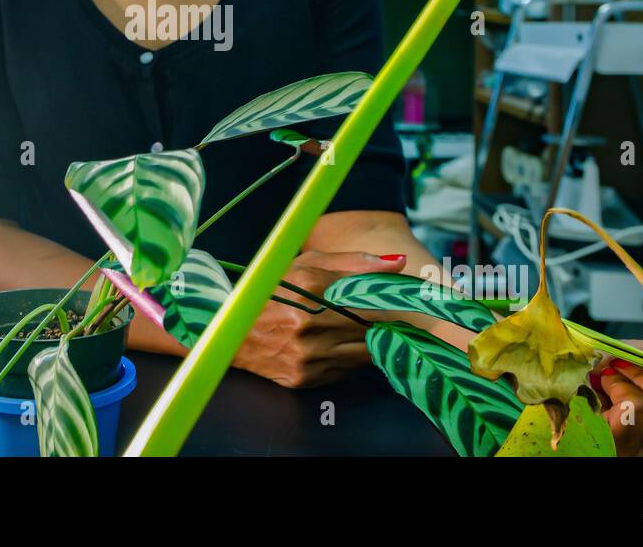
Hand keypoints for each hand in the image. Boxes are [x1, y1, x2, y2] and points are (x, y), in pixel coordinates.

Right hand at [230, 250, 406, 388]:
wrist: (231, 331)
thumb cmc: (273, 291)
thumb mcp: (306, 265)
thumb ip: (354, 263)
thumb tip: (398, 265)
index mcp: (311, 289)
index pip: (372, 299)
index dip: (395, 302)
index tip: (411, 301)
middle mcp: (309, 324)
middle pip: (372, 328)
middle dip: (389, 323)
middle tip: (401, 317)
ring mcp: (307, 355)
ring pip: (363, 353)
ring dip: (373, 343)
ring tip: (369, 330)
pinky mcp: (304, 378)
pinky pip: (345, 371)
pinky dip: (350, 360)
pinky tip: (341, 346)